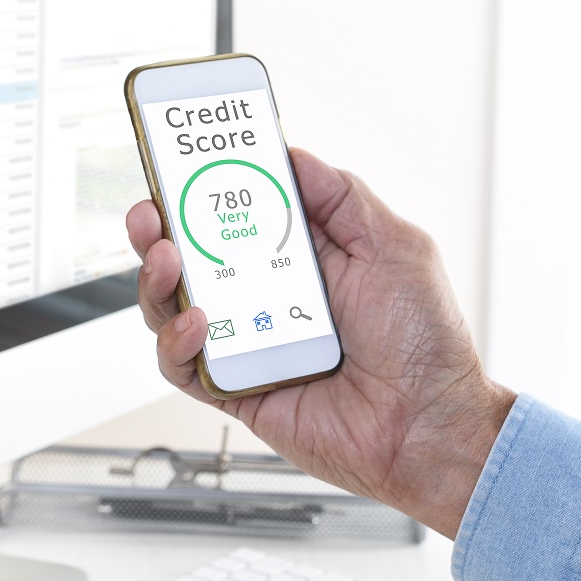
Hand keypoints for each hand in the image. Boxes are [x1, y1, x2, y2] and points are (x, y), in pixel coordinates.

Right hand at [126, 149, 514, 537]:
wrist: (428, 425)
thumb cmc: (425, 345)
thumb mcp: (394, 246)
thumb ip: (341, 197)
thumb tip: (292, 155)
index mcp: (303, 259)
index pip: (237, 214)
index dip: (205, 190)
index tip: (182, 165)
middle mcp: (268, 299)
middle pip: (193, 258)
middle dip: (161, 229)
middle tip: (152, 212)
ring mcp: (248, 344)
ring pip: (175, 308)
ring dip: (158, 280)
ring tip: (168, 260)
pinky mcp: (234, 390)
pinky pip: (185, 366)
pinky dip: (177, 342)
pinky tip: (196, 322)